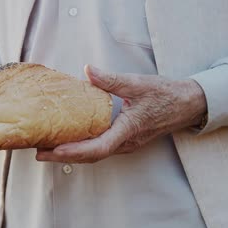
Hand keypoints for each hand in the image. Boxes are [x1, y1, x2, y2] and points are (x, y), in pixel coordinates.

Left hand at [36, 65, 206, 163]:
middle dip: (64, 156)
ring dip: (71, 154)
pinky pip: (101, 149)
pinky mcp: (126, 141)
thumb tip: (89, 71)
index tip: (54, 150)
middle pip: (91, 156)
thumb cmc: (166, 94)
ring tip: (47, 149)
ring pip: (95, 155)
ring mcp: (126, 144)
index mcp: (129, 130)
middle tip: (38, 152)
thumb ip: (112, 79)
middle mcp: (126, 143)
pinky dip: (82, 149)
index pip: (98, 147)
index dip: (75, 151)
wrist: (188, 104)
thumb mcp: (139, 83)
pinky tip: (68, 142)